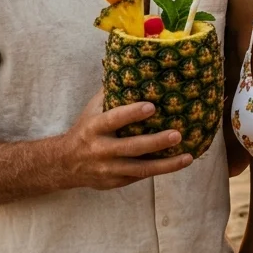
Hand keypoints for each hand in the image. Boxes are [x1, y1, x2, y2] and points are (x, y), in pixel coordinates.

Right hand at [62, 92, 193, 189]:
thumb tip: (133, 70)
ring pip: (140, 169)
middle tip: (177, 134)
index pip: (114, 119)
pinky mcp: (115, 182)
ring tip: (187, 157)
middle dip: (156, 142)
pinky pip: (140, 177)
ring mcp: (108, 169)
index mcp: (94, 128)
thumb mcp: (91, 110)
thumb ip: (110, 94)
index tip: (152, 106)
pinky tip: (177, 163)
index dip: (132, 113)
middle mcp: (101, 150)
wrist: (65, 164)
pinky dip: (159, 170)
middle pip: (132, 147)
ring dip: (166, 164)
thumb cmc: (85, 129)